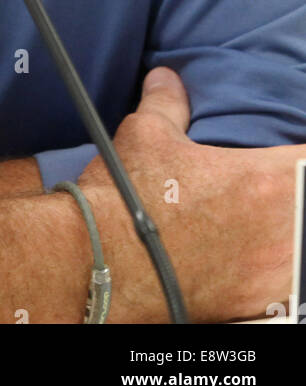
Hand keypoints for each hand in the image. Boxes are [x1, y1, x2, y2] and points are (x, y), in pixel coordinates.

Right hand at [77, 66, 304, 322]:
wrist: (100, 264)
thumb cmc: (127, 197)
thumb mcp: (146, 134)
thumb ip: (167, 102)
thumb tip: (166, 78)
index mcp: (264, 181)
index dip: (301, 152)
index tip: (289, 151)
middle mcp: (279, 232)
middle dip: (293, 192)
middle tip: (267, 188)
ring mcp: (270, 276)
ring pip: (300, 247)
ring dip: (287, 233)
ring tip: (260, 225)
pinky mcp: (253, 308)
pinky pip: (283, 290)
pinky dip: (272, 274)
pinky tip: (249, 263)